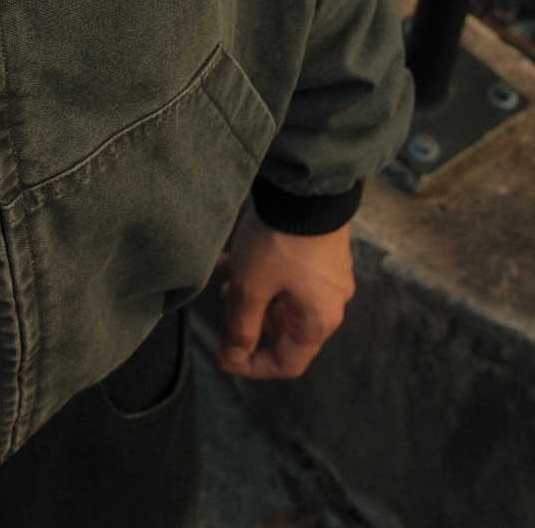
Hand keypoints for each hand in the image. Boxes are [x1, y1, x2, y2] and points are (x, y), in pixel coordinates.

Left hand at [214, 196, 355, 379]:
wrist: (306, 187)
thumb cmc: (280, 242)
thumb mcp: (252, 287)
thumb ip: (241, 326)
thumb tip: (234, 355)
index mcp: (319, 320)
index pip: (287, 363)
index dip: (251, 365)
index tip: (222, 356)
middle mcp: (330, 302)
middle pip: (284, 328)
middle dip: (249, 320)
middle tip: (223, 302)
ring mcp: (328, 276)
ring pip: (284, 298)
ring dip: (254, 293)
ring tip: (227, 276)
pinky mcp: (321, 251)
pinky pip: (290, 275)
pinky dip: (264, 273)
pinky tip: (236, 256)